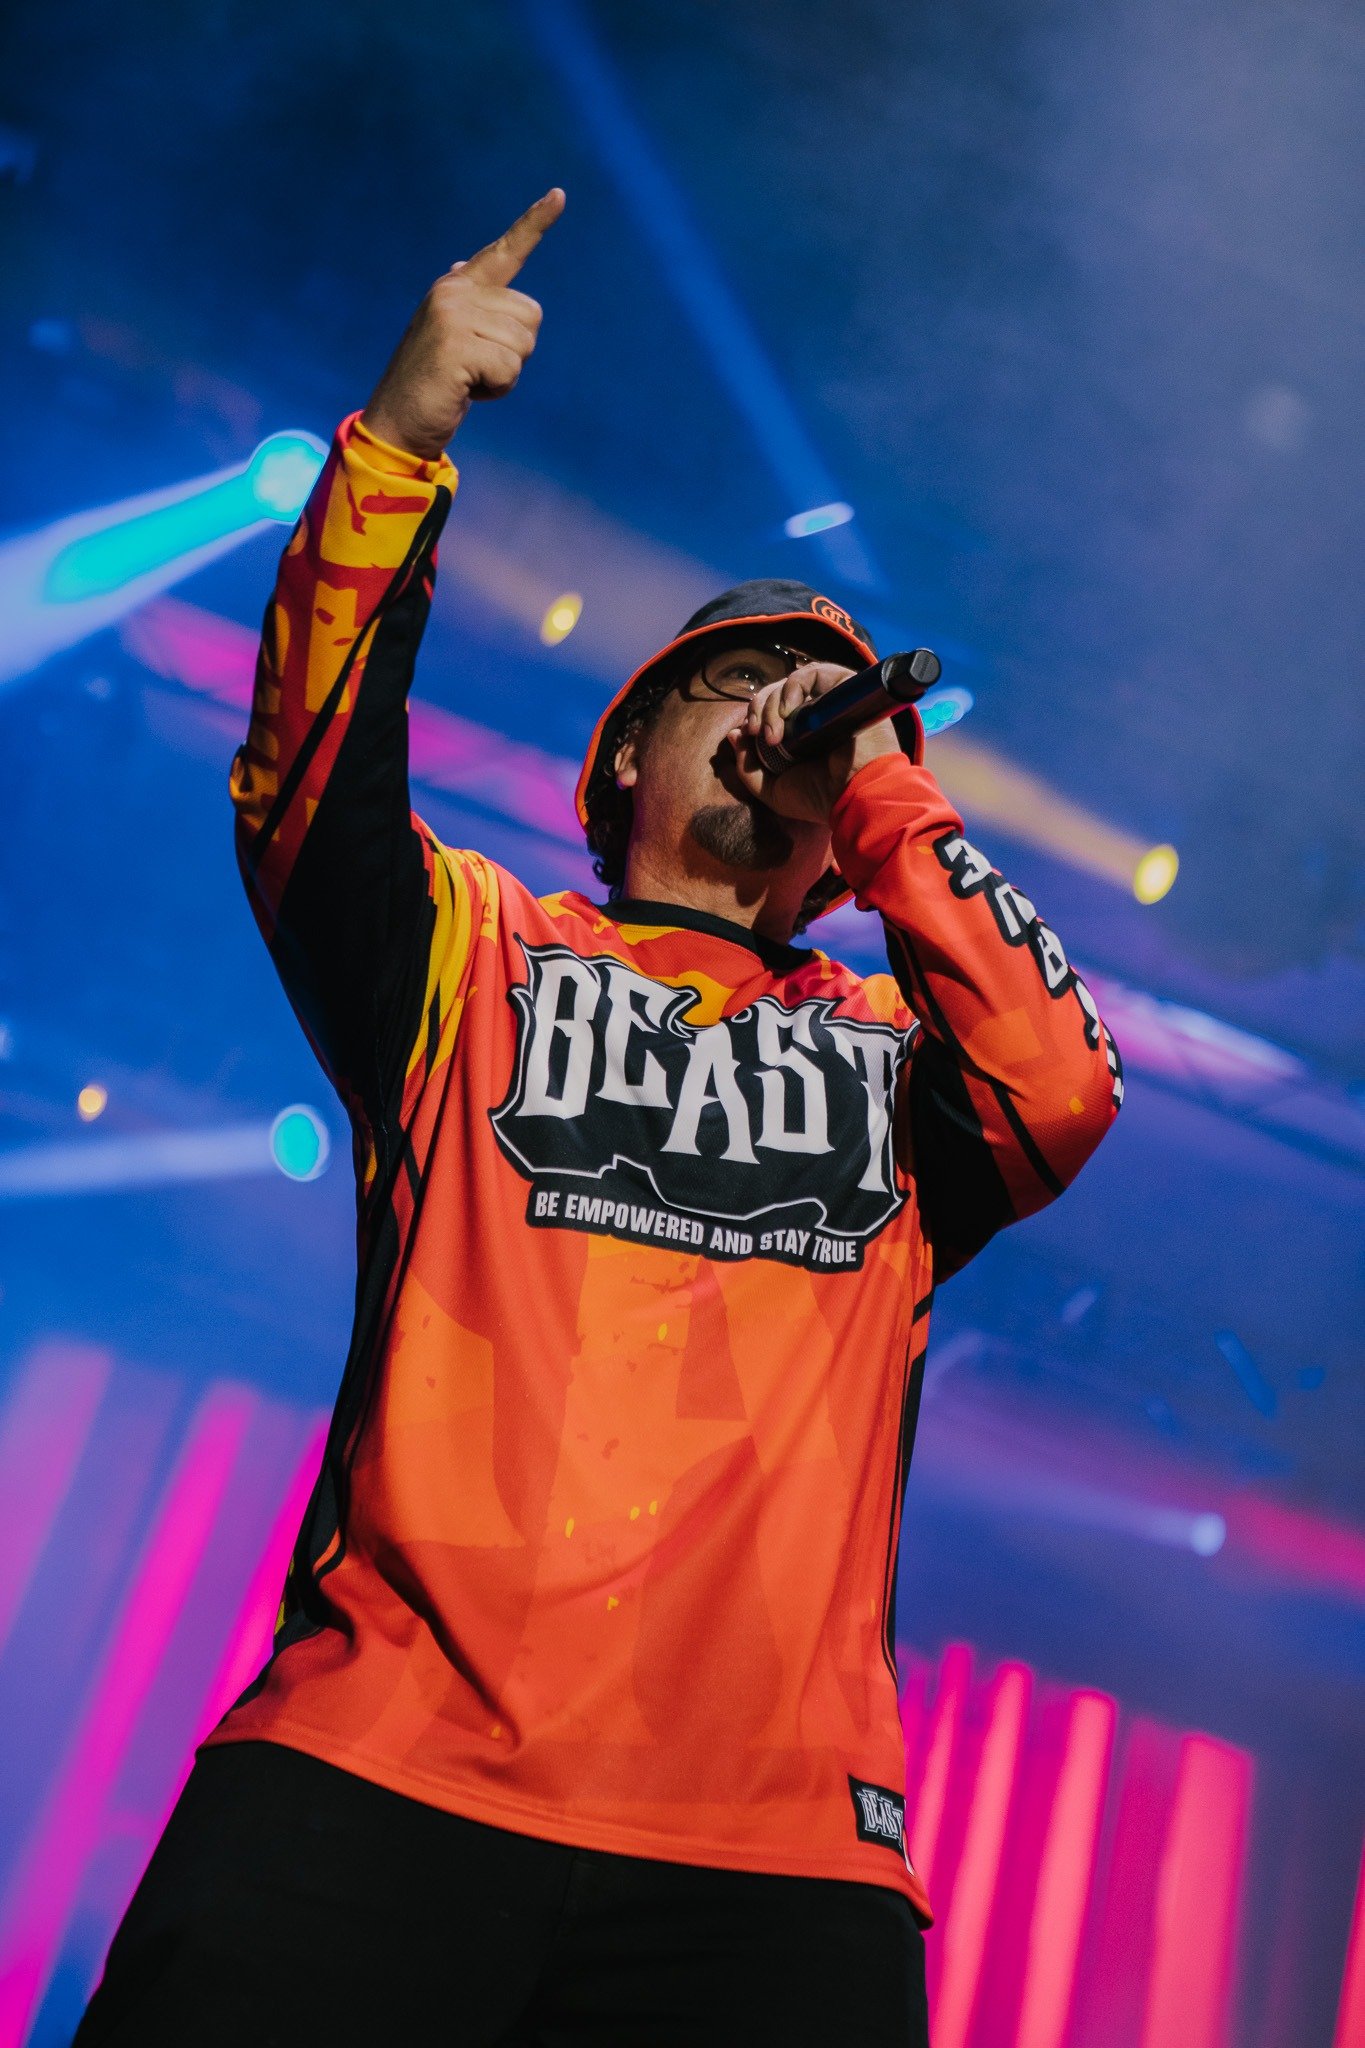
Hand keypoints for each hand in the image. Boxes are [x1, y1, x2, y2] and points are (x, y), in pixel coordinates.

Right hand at [360, 188, 565, 459]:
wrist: (399, 421)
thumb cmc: (434, 383)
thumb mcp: (452, 334)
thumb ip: (468, 301)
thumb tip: (467, 262)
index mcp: (456, 285)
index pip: (505, 251)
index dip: (534, 225)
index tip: (559, 195)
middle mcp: (454, 292)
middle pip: (531, 317)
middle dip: (514, 352)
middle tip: (476, 367)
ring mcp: (453, 316)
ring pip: (523, 345)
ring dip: (504, 374)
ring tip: (468, 378)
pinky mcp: (455, 346)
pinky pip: (509, 369)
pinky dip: (497, 389)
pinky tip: (466, 389)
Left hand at [724, 662, 900, 823]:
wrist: (854, 795)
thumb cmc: (818, 798)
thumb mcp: (772, 789)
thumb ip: (748, 766)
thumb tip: (733, 734)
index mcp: (801, 734)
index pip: (771, 709)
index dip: (755, 715)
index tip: (747, 734)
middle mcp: (816, 714)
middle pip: (777, 693)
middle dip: (759, 709)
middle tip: (757, 733)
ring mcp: (831, 700)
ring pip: (792, 682)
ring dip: (773, 702)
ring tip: (774, 733)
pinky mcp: (845, 689)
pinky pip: (815, 672)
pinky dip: (794, 686)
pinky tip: (788, 710)